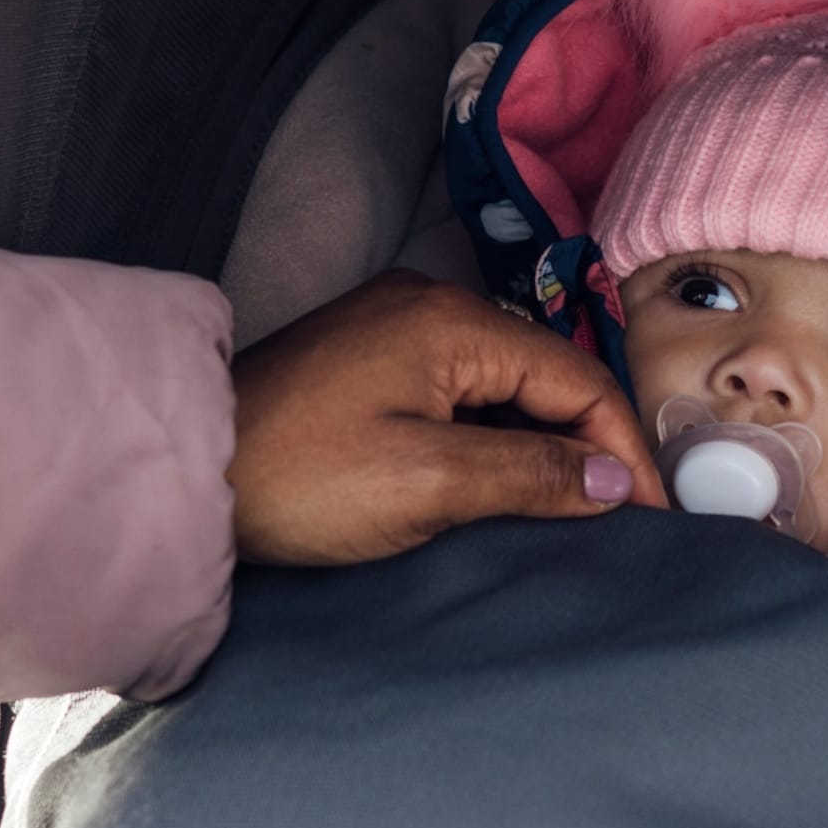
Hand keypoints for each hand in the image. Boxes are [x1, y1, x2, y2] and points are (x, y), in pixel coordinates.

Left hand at [229, 270, 666, 565]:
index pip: (577, 378)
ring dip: (538, 443)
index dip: (622, 448)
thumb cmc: (296, 476)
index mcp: (452, 321)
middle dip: (587, 445)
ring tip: (567, 511)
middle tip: (616, 522)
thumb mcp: (427, 484)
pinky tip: (499, 482)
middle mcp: (427, 304)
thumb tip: (613, 481)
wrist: (176, 470)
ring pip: (500, 384)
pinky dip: (490, 435)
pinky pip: (457, 390)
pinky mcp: (365, 358)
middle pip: (543, 375)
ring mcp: (392, 327)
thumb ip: (530, 474)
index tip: (651, 517)